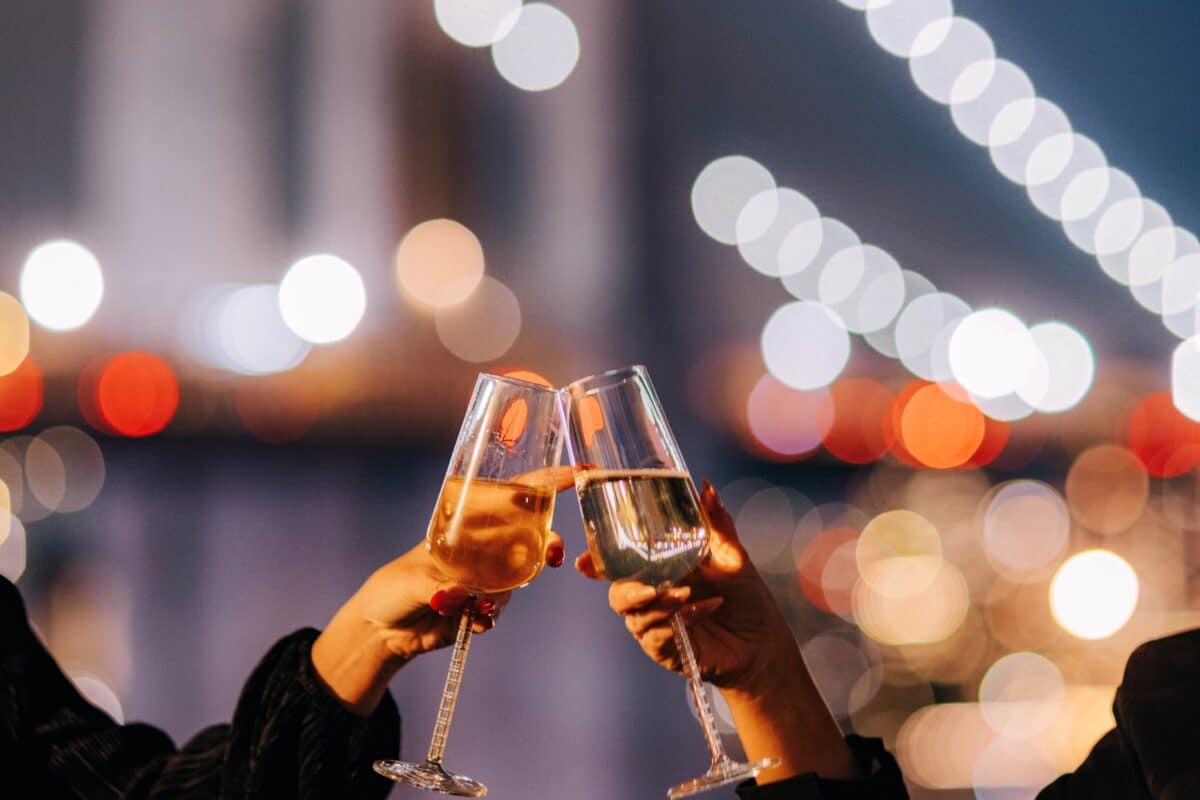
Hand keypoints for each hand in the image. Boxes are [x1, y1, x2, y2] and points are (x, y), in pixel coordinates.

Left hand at [312, 466, 573, 714]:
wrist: (384, 630)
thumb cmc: (394, 587)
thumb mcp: (411, 579)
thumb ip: (436, 586)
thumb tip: (459, 594)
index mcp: (468, 522)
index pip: (513, 494)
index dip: (546, 481)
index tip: (578, 472)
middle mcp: (485, 545)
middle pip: (531, 533)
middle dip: (548, 541)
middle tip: (554, 553)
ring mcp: (488, 575)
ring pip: (522, 575)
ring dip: (515, 586)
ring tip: (487, 604)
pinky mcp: (486, 606)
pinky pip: (502, 607)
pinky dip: (491, 615)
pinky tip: (473, 622)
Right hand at [575, 479, 796, 693]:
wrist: (764, 642)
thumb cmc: (745, 597)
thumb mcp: (731, 554)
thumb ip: (716, 522)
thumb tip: (706, 486)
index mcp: (659, 570)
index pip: (617, 565)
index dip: (595, 563)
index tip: (581, 561)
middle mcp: (651, 596)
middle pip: (617, 593)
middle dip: (625, 588)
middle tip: (649, 586)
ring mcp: (656, 625)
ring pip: (634, 615)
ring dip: (657, 604)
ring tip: (684, 594)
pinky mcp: (665, 649)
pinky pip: (657, 636)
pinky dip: (681, 619)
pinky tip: (706, 609)